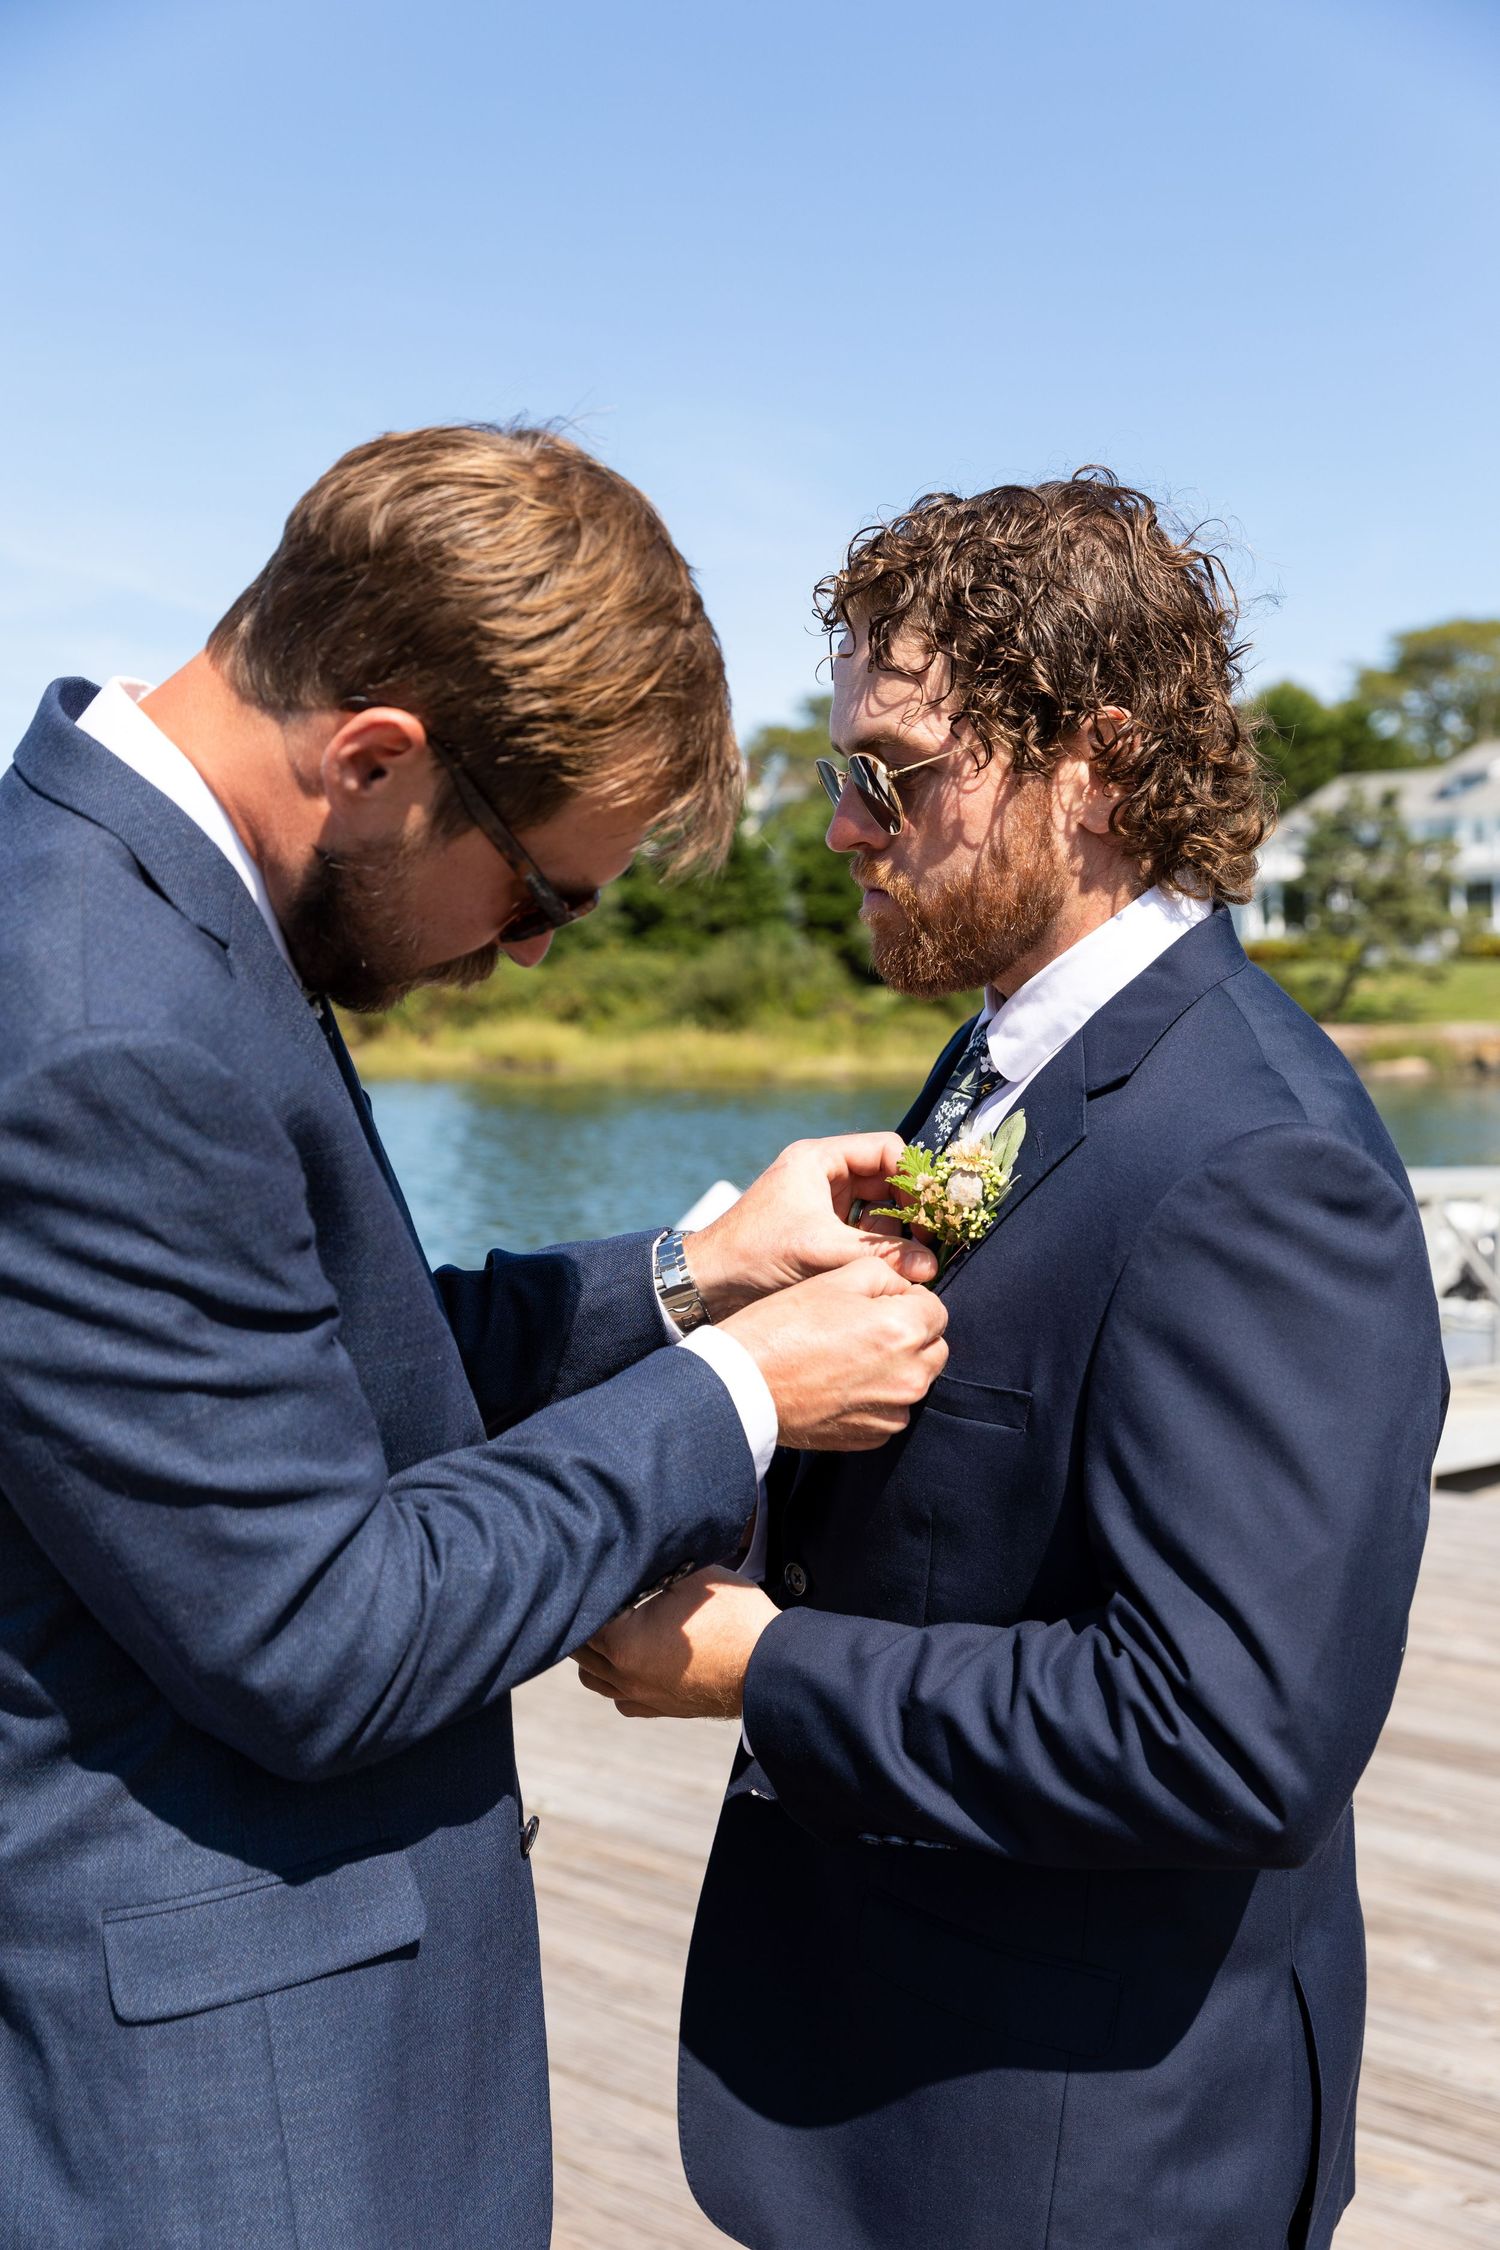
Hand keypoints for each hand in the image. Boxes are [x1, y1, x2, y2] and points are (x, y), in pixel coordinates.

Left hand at [575, 1567, 777, 1718]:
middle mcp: (623, 1675)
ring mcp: (641, 1696)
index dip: (587, 1586)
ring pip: (593, 1676)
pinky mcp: (660, 1707)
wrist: (771, 1667)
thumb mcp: (692, 1576)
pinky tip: (633, 1656)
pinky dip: (617, 1677)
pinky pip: (620, 1697)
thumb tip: (631, 1555)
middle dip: (587, 1616)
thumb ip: (653, 1566)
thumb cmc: (734, 1618)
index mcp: (623, 1642)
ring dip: (596, 1651)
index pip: (582, 1611)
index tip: (595, 1569)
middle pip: (579, 1646)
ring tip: (613, 1624)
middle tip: (603, 1591)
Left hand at [685, 1134, 935, 1315]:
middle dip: (910, 1208)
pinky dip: (877, 1248)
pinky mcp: (818, 1232)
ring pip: (877, 1209)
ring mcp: (820, 1204)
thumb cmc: (755, 1254)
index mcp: (818, 1159)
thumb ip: (880, 1255)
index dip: (913, 1177)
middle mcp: (821, 1175)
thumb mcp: (822, 1249)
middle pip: (886, 1180)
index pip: (886, 1149)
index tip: (931, 1210)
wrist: (706, 1283)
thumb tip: (931, 1266)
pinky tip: (890, 1269)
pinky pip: (861, 1232)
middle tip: (931, 1239)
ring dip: (895, 1232)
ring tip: (913, 1259)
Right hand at [718, 1258, 947, 1450]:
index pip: (937, 1309)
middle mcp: (909, 1376)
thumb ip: (884, 1273)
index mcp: (904, 1330)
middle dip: (912, 1335)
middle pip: (934, 1348)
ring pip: (914, 1381)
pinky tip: (841, 1385)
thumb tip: (907, 1289)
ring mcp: (893, 1411)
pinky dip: (876, 1397)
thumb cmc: (783, 1327)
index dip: (909, 1300)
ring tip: (849, 1357)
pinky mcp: (873, 1437)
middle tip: (866, 1328)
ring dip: (897, 1368)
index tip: (880, 1303)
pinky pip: (891, 1410)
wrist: (742, 1387)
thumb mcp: (834, 1279)